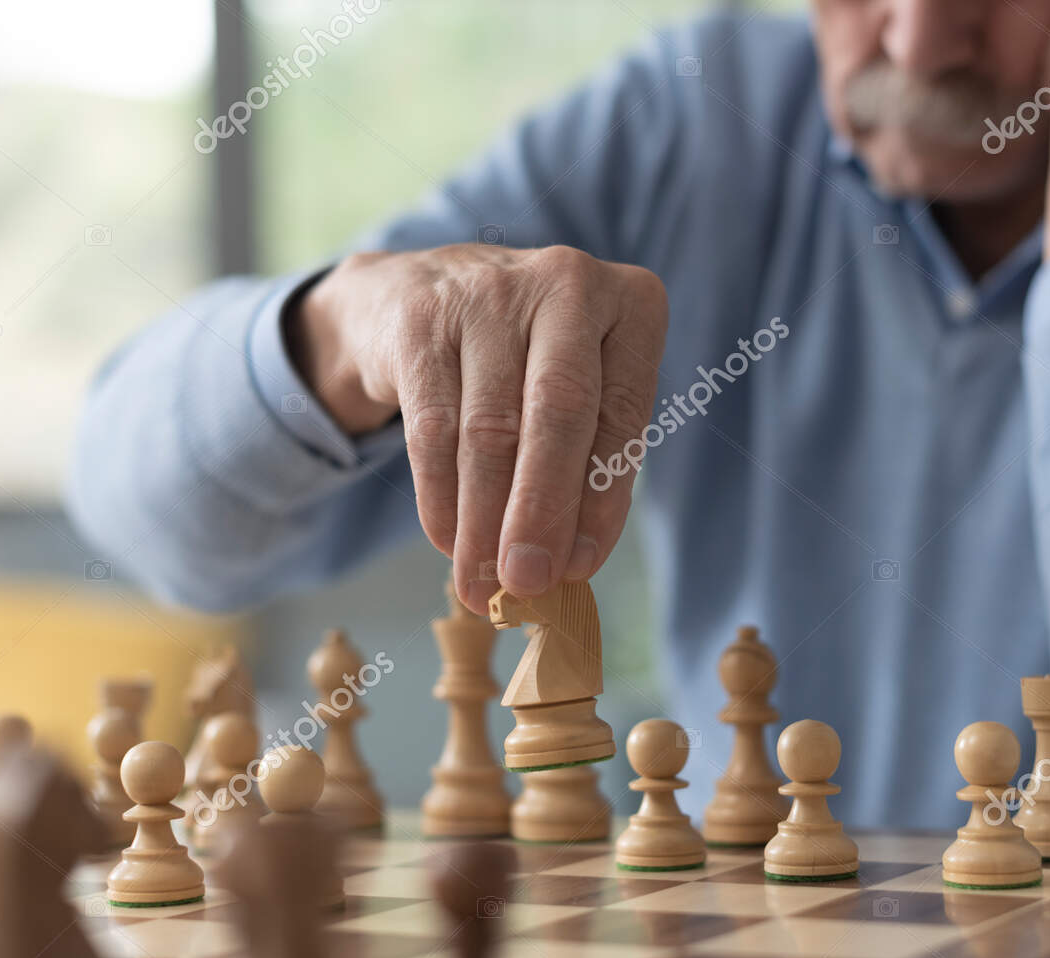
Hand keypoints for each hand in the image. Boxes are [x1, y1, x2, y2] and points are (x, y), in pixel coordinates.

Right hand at [293, 243, 668, 612]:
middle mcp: (566, 283)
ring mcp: (488, 293)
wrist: (419, 296)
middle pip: (557, 412)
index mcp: (631, 301)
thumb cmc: (525, 360)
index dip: (602, 501)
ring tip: (481, 583)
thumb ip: (588, 463)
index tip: (580, 569)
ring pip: (489, 428)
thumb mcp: (579, 390)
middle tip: (528, 582)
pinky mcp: (420, 320)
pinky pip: (432, 427)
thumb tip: (569, 564)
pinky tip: (449, 540)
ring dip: (484, 520)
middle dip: (541, 509)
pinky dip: (441, 496)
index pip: (623, 415)